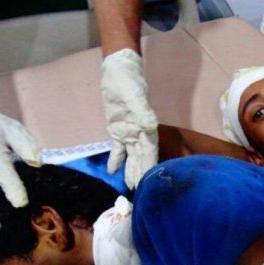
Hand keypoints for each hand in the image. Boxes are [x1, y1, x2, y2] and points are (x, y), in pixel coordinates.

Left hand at [101, 49, 158, 188]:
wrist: (118, 72)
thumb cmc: (129, 84)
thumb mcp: (136, 97)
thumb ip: (143, 113)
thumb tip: (151, 127)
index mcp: (146, 128)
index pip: (149, 152)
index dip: (149, 167)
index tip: (150, 182)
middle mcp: (139, 133)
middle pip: (142, 158)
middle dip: (142, 174)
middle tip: (140, 192)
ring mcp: (128, 133)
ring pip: (131, 157)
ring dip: (132, 170)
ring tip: (132, 187)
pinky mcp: (117, 130)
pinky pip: (117, 149)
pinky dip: (116, 160)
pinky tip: (112, 171)